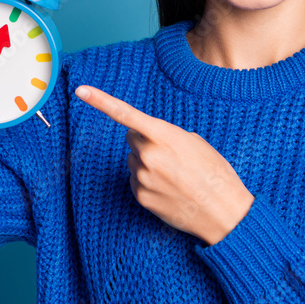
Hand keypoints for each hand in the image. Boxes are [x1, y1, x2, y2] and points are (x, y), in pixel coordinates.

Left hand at [74, 84, 254, 245]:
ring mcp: (143, 178)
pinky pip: (136, 180)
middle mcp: (148, 156)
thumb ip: (167, 135)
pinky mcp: (140, 197)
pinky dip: (148, 181)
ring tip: (174, 175)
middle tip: (170, 154)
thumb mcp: (195, 143)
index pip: (126, 114)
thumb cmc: (215, 173)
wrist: (224, 213)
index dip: (100, 100)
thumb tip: (148, 139)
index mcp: (164, 136)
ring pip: (133, 160)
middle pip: (132, 138)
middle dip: (145, 141)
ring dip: (147, 163)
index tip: (81, 90)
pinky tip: (168, 188)